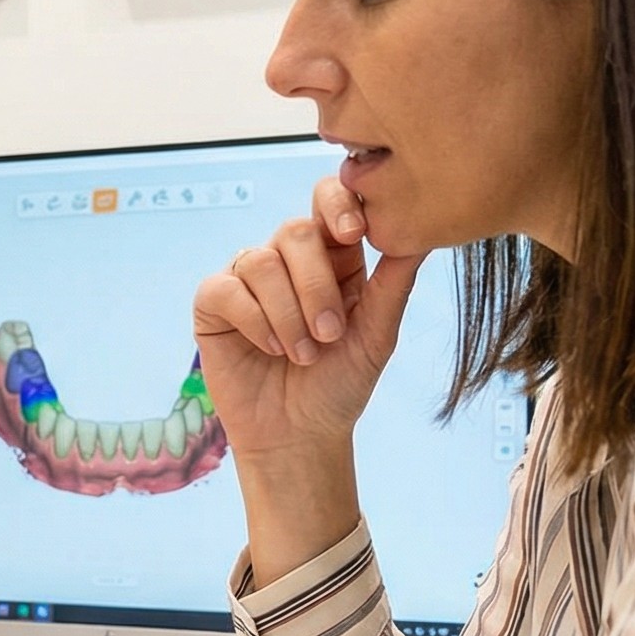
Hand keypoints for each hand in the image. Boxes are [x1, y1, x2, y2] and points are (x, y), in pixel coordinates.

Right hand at [190, 176, 424, 463]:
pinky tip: (270, 348)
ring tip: (303, 353)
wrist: (299, 435)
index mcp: (333, 256)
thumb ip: (394, 282)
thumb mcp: (377, 334)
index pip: (328, 200)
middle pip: (295, 231)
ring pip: (261, 261)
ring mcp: (247, 278)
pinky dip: (254, 320)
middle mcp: (287, 259)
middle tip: (331, 333)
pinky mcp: (213, 303)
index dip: (337, 203)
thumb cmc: (341, 384)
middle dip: (316, 285)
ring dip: (288, 313)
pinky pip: (227, 289)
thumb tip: (421, 231)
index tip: (354, 233)